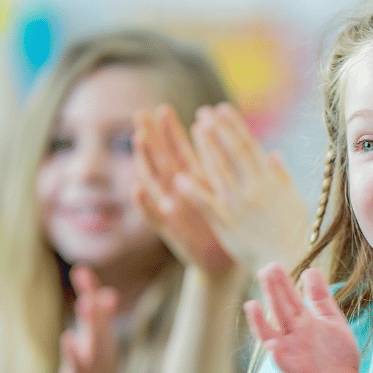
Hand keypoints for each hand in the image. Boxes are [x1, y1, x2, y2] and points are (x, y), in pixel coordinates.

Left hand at [57, 265, 127, 372]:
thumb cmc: (98, 369)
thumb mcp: (101, 341)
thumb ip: (101, 317)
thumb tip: (108, 293)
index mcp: (102, 333)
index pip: (97, 306)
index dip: (90, 287)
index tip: (81, 268)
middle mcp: (101, 343)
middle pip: (97, 316)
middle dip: (92, 295)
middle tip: (84, 273)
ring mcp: (93, 361)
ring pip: (94, 338)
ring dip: (91, 320)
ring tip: (86, 302)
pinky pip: (78, 364)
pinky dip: (73, 351)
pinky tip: (67, 338)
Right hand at [132, 104, 233, 276]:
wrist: (222, 262)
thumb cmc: (228, 226)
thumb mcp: (226, 193)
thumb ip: (226, 169)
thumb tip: (236, 141)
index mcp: (193, 182)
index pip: (179, 150)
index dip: (171, 131)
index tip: (163, 109)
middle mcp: (178, 192)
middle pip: (161, 159)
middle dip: (152, 137)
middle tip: (140, 113)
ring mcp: (171, 209)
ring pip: (154, 181)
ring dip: (145, 161)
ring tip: (138, 140)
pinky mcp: (169, 230)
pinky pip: (153, 216)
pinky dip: (144, 203)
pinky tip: (136, 188)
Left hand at [178, 103, 308, 271]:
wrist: (286, 260)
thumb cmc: (292, 231)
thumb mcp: (293, 199)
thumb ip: (281, 176)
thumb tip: (273, 154)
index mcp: (269, 181)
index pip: (249, 145)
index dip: (234, 125)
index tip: (223, 108)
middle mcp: (253, 188)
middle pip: (232, 152)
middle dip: (218, 129)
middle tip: (204, 112)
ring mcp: (238, 205)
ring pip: (218, 170)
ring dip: (206, 148)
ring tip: (196, 129)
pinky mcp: (226, 223)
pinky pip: (207, 203)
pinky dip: (194, 190)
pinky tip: (180, 177)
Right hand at [244, 264, 358, 372]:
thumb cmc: (337, 353)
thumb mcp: (331, 319)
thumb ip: (319, 297)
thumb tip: (309, 269)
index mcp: (302, 321)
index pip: (288, 298)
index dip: (281, 282)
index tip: (272, 265)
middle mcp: (293, 335)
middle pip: (279, 310)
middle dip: (272, 292)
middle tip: (265, 271)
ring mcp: (293, 354)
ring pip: (271, 336)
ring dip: (260, 323)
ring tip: (251, 305)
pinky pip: (285, 365)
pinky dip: (278, 356)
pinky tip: (273, 346)